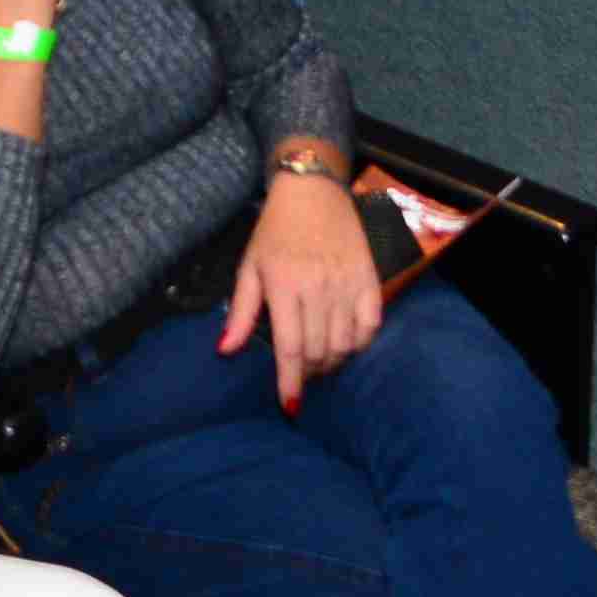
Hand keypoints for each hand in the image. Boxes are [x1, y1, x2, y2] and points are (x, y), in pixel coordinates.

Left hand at [214, 164, 385, 409]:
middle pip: (318, 351)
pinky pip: (370, 326)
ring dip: (332, 361)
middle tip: (299, 371)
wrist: (313, 191)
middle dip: (308, 372)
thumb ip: (242, 311)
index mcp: (284, 285)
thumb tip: (226, 350)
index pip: (290, 347)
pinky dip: (359, 343)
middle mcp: (318, 287)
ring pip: (345, 344)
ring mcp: (347, 283)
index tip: (290, 406)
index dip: (290, 381)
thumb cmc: (275, 231)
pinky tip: (345, 341)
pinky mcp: (370, 279)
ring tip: (319, 358)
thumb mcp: (250, 266)